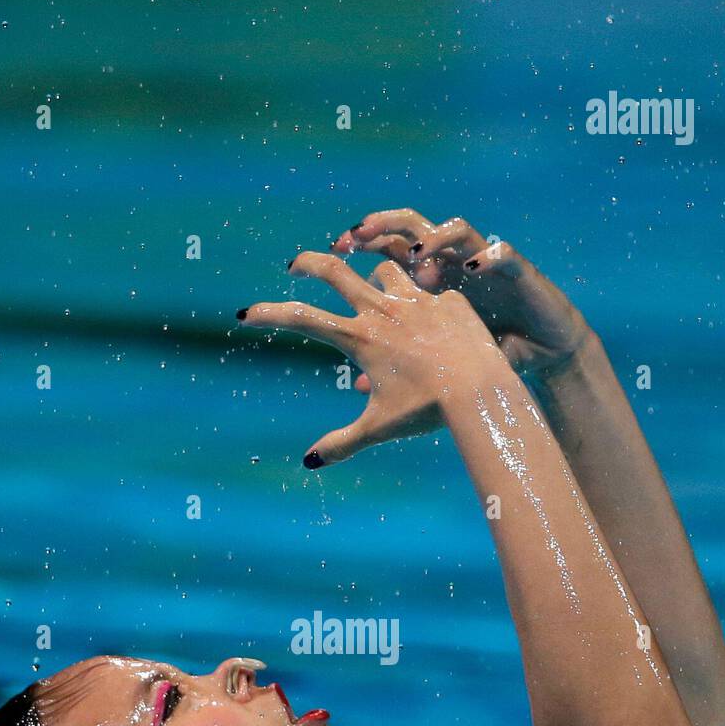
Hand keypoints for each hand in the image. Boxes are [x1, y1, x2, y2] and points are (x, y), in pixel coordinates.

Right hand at [237, 251, 508, 465]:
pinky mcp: (446, 298)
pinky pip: (428, 289)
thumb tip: (309, 463)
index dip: (269, 314)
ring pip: (382, 270)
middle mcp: (382, 310)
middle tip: (295, 264)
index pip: (301, 318)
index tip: (246, 313)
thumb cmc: (427, 411)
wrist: (479, 390)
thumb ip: (342, 443)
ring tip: (370, 289)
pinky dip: (422, 300)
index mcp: (359, 338)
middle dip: (309, 262)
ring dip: (371, 276)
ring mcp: (416, 299)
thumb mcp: (380, 428)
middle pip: (333, 271)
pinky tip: (429, 317)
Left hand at [333, 209, 591, 379]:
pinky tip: (475, 269)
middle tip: (357, 234)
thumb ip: (398, 366)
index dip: (363, 243)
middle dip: (384, 224)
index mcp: (430, 280)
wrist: (544, 349)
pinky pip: (502, 253)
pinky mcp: (516, 272)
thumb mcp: (439, 361)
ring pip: (455, 229)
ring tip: (415, 257)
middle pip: (412, 226)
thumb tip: (357, 385)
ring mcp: (483, 263)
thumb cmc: (488, 352)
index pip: (389, 249)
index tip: (336, 248)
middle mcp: (452, 263)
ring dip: (432, 239)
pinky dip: (488, 257)